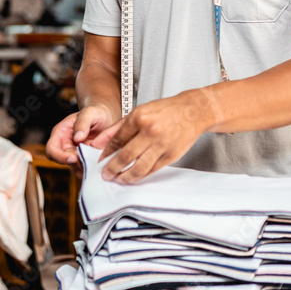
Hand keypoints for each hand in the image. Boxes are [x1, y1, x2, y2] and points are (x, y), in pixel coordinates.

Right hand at [46, 105, 117, 171]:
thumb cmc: (94, 113)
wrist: (105, 118)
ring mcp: (76, 154)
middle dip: (77, 163)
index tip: (73, 158)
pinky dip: (93, 169)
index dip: (59, 157)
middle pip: (64, 162)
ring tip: (98, 164)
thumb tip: (77, 138)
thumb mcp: (90, 112)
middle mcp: (65, 146)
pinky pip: (87, 169)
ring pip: (76, 168)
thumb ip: (83, 122)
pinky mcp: (86, 160)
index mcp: (60, 134)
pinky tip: (102, 166)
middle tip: (90, 161)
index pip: (52, 150)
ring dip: (86, 168)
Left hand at [99, 91, 213, 183]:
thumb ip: (117, 128)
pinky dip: (141, 175)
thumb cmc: (165, 111)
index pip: (117, 140)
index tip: (101, 161)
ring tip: (119, 179)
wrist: (193, 111)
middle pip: (126, 156)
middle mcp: (150, 131)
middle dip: (112, 168)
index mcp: (139, 118)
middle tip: (106, 175)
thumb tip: (98, 142)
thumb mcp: (138, 112)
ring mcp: (162, 144)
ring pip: (139, 168)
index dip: (106, 153)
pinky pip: (152, 170)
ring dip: (126, 177)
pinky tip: (134, 176)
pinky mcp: (171, 155)